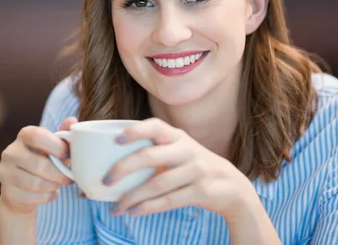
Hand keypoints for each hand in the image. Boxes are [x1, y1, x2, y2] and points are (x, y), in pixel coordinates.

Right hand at [0, 117, 76, 214]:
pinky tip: (49, 194)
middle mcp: (10, 152)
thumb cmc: (44, 161)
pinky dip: (46, 198)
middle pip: (38, 164)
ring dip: (53, 186)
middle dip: (59, 174)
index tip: (67, 155)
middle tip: (69, 178)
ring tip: (58, 185)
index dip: (56, 146)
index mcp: (24, 135)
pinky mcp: (6, 193)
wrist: (22, 189)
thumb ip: (63, 135)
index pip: (37, 136)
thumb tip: (73, 119)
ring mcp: (5, 172)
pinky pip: (32, 198)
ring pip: (35, 184)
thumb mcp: (54, 147)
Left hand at [103, 117, 251, 218]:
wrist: (232, 186)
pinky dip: (148, 207)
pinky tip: (133, 212)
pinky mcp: (201, 191)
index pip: (155, 126)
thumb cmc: (194, 167)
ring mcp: (195, 170)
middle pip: (150, 156)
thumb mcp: (180, 151)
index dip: (135, 130)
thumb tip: (113, 164)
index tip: (116, 138)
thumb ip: (155, 151)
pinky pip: (169, 200)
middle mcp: (186, 150)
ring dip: (132, 196)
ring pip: (157, 183)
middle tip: (106, 180)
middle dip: (124, 168)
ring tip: (116, 207)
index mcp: (178, 137)